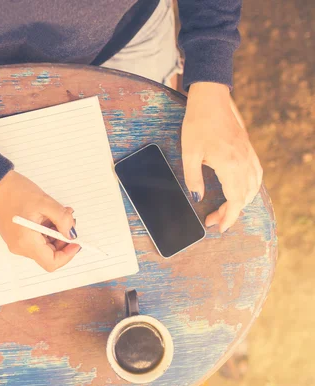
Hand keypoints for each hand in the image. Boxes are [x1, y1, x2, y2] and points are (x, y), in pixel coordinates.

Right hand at [0, 170, 79, 270]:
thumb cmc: (13, 191)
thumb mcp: (45, 202)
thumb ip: (62, 219)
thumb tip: (71, 233)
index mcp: (26, 242)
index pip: (51, 263)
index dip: (68, 255)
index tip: (76, 242)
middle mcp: (20, 247)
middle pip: (49, 255)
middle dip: (63, 240)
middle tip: (68, 221)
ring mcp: (16, 243)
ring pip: (44, 246)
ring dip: (55, 233)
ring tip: (58, 214)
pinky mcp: (16, 237)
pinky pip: (36, 240)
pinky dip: (46, 230)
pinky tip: (48, 216)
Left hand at [182, 82, 262, 232]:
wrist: (211, 99)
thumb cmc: (197, 124)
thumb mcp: (189, 153)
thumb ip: (193, 179)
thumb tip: (198, 198)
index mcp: (230, 165)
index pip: (235, 200)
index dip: (228, 217)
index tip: (219, 227)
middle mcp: (244, 161)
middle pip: (245, 197)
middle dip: (230, 213)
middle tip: (214, 219)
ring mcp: (249, 154)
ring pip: (253, 187)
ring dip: (241, 201)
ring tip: (225, 209)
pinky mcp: (248, 149)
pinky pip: (256, 174)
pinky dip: (250, 188)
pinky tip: (240, 190)